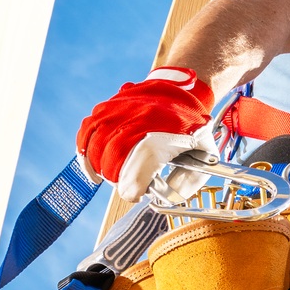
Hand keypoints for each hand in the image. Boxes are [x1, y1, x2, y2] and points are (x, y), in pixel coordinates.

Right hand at [76, 67, 214, 199]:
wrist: (181, 90)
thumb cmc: (193, 127)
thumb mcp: (205, 156)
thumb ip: (187, 182)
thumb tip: (162, 199)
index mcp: (165, 135)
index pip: (137, 168)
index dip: (132, 188)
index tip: (135, 195)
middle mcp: (138, 121)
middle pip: (113, 157)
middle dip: (117, 179)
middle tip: (127, 185)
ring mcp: (119, 111)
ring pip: (96, 145)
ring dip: (100, 167)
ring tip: (111, 176)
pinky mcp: (107, 107)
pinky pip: (87, 131)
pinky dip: (85, 150)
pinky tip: (90, 164)